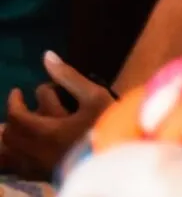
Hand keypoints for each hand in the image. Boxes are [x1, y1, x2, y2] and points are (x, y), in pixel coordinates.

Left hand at [0, 53, 114, 178]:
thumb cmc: (108, 127)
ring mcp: (40, 167)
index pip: (16, 115)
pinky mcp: (46, 177)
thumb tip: (47, 55)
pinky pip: (20, 169)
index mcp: (45, 132)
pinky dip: (17, 156)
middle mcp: (36, 152)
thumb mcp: (94, 97)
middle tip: (22, 108)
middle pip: (10, 135)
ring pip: (12, 153)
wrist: (119, 163)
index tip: (18, 92)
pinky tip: (28, 149)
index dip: (14, 101)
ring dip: (12, 138)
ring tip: (23, 127)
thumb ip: (69, 76)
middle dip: (13, 118)